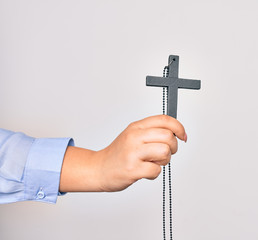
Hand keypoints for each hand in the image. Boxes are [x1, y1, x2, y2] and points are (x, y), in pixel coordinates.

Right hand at [59, 115, 186, 192]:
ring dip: (164, 160)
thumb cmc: (118, 153)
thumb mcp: (132, 135)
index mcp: (136, 127)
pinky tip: (145, 171)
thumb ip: (151, 131)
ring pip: (165, 151)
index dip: (179, 127)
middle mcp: (134, 137)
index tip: (182, 135)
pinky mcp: (132, 169)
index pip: (164, 120)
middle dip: (173, 146)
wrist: (99, 168)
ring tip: (154, 161)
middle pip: (168, 136)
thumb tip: (175, 132)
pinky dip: (154, 173)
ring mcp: (132, 153)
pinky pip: (156, 170)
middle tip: (165, 152)